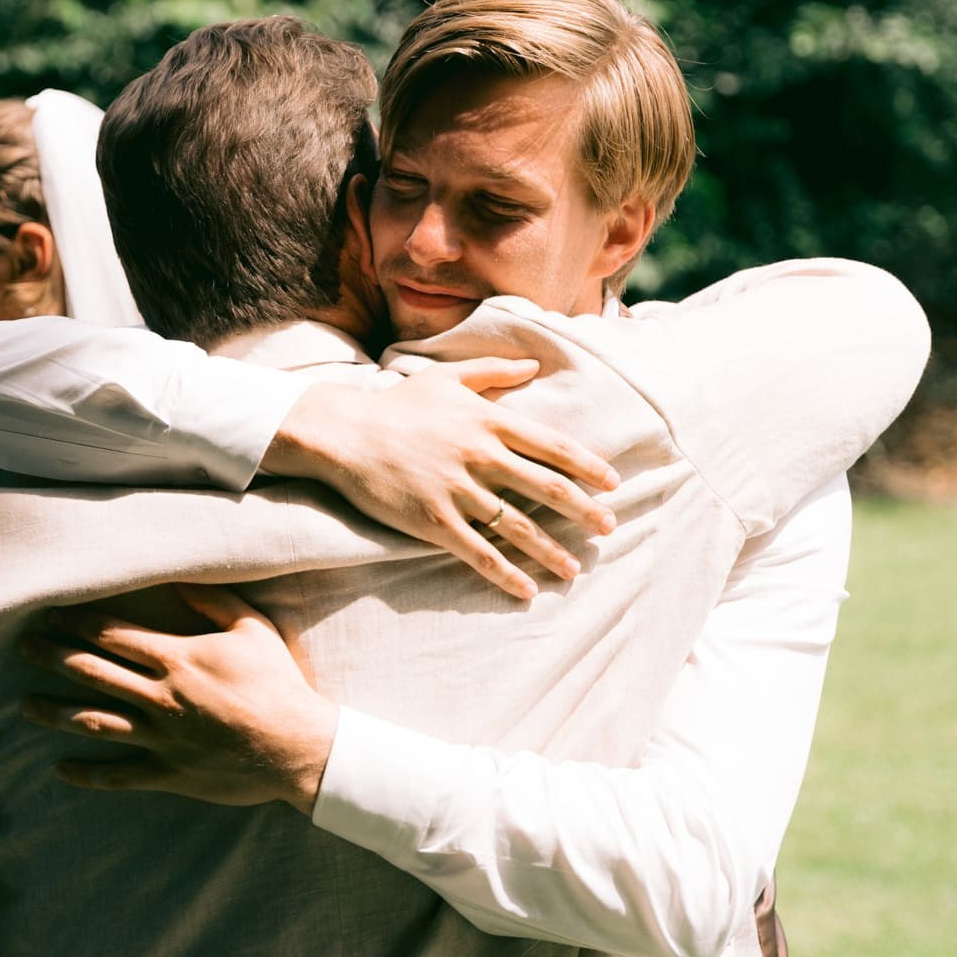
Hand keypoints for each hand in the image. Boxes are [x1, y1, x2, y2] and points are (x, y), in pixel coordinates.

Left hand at [17, 585, 338, 812]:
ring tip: (25, 706)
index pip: (111, 634)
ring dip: (55, 713)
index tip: (48, 616)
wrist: (299, 749)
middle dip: (52, 658)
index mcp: (176, 658)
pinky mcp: (169, 774)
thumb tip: (177, 581)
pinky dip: (87, 774)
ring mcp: (161, 738)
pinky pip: (118, 774)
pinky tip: (61, 769)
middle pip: (91, 673)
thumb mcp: (253, 629)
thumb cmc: (279, 685)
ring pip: (94, 723)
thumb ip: (214, 601)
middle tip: (23, 649)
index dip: (75, 623)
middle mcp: (159, 697)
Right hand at [266, 360, 618, 599]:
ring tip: (574, 569)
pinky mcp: (433, 521)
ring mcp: (458, 491)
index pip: (553, 446)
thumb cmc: (396, 405)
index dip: (587, 466)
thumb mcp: (446, 378)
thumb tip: (532, 366)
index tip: (613, 483)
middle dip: (584, 510)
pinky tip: (526, 591)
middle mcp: (480, 456)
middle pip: (546, 488)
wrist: (343, 433)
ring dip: (551, 551)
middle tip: (609, 527)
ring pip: (517, 527)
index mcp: (488, 421)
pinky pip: (478, 553)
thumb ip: (492, 372)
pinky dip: (505, 574)